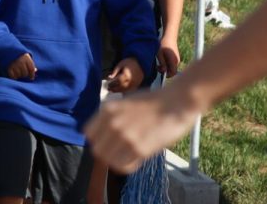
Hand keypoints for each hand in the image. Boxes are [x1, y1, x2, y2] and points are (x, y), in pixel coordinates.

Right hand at [8, 53, 37, 79]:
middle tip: (23, 73)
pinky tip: (14, 74)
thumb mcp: (26, 56)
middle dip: (25, 74)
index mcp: (26, 58)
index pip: (31, 69)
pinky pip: (13, 77)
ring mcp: (14, 65)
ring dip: (19, 75)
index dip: (32, 75)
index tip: (31, 78)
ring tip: (18, 71)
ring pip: (19, 76)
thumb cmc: (19, 54)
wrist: (7, 49)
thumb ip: (30, 63)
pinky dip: (14, 77)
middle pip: (25, 74)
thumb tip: (35, 70)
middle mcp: (20, 61)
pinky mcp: (8, 68)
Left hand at [85, 85, 199, 173]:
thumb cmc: (154, 101)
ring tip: (128, 154)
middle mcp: (114, 123)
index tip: (107, 141)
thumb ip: (112, 116)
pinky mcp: (140, 149)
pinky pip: (124, 166)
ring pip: (108, 161)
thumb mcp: (126, 102)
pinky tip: (137, 157)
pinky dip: (128, 165)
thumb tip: (104, 133)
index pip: (89, 134)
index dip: (98, 139)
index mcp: (109, 109)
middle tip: (119, 151)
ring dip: (117, 160)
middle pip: (97, 150)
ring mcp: (126, 137)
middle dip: (106, 152)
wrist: (178, 101)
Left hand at [107, 57, 144, 92]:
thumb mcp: (121, 64)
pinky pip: (129, 89)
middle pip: (121, 87)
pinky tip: (120, 89)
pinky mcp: (137, 84)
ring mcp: (134, 83)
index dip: (112, 84)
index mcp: (126, 75)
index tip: (108, 85)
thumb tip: (109, 77)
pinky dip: (124, 90)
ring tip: (113, 90)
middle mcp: (131, 80)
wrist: (141, 62)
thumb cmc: (130, 62)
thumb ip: (115, 71)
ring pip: (125, 89)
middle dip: (114, 89)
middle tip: (109, 89)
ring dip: (119, 91)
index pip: (117, 82)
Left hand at [156, 41, 180, 77]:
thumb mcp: (160, 54)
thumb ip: (162, 63)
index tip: (159, 71)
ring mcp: (177, 59)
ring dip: (165, 67)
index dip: (166, 75)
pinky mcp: (176, 57)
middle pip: (172, 71)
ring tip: (159, 63)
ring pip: (171, 67)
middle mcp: (177, 61)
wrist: (169, 36)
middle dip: (165, 71)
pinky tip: (162, 59)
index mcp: (173, 61)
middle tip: (157, 67)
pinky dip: (167, 64)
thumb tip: (164, 71)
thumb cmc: (163, 44)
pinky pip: (172, 64)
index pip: (173, 73)